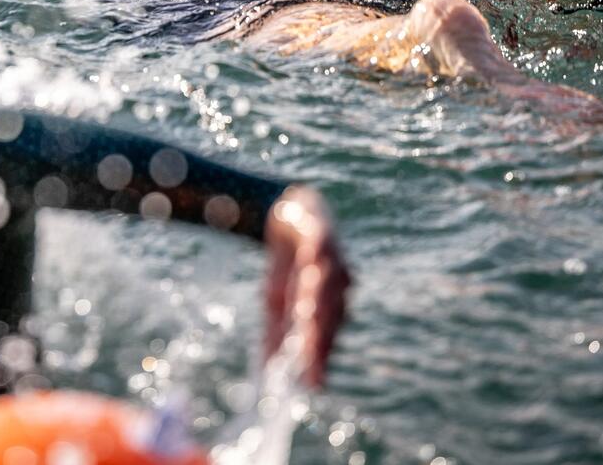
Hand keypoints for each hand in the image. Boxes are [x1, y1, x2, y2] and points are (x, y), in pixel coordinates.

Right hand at [262, 185, 350, 387]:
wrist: (290, 217)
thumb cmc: (289, 267)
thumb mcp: (276, 302)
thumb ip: (277, 333)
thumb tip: (268, 370)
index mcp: (325, 307)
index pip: (323, 337)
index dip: (318, 359)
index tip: (313, 385)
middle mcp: (335, 287)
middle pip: (328, 315)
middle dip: (319, 338)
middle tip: (311, 360)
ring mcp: (331, 258)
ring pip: (327, 282)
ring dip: (320, 298)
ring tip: (310, 319)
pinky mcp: (321, 231)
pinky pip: (321, 243)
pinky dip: (319, 251)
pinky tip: (313, 260)